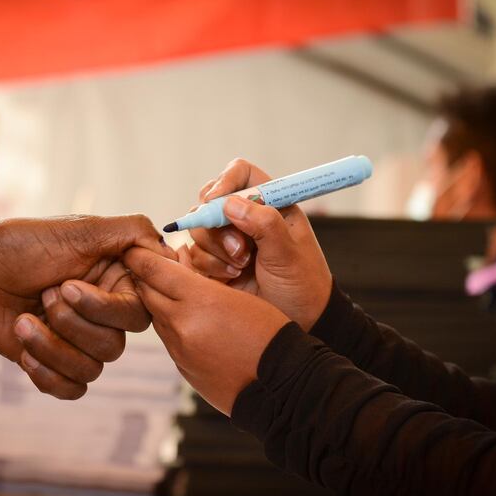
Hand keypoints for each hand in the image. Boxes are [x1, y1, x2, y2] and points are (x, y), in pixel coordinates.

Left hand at [0, 213, 171, 398]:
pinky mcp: (54, 362)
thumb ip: (130, 234)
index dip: (107, 309)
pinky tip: (24, 347)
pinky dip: (46, 373)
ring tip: (24, 320)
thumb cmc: (19, 244)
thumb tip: (169, 249)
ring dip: (51, 346)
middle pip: (114, 345)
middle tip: (45, 293)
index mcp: (116, 281)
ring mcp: (78, 340)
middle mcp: (102, 313)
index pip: (140, 312)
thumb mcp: (78, 230)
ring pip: (92, 370)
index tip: (71, 285)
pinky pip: (71, 389)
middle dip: (72, 324)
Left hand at [124, 247, 288, 415]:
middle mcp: (181, 323)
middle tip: (145, 265)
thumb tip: (179, 261)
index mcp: (199, 299)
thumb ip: (203, 280)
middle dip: (143, 276)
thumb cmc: (270, 333)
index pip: (153, 269)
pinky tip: (186, 320)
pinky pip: (167, 339)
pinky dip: (170, 324)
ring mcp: (179, 349)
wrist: (281, 386)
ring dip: (157, 301)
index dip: (139, 256)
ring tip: (168, 290)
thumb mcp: (240, 295)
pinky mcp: (181, 367)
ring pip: (154, 315)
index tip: (133, 248)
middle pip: (146, 292)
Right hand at [185, 159, 331, 331]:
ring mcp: (226, 240)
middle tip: (239, 250)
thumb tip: (230, 204)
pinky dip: (208, 266)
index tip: (217, 201)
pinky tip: (231, 278)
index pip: (240, 173)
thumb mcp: (288, 253)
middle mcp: (244, 217)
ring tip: (240, 268)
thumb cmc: (302, 284)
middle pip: (209, 200)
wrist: (299, 321)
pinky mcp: (213, 263)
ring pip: (198, 229)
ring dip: (215, 250)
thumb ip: (264, 224)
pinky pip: (193, 255)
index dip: (225, 182)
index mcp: (269, 203)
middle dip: (217, 226)